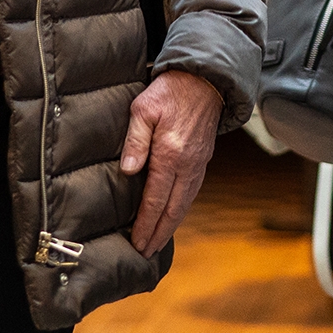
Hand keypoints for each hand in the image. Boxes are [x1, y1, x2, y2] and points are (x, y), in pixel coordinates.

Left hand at [121, 69, 222, 256]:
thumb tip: (129, 171)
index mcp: (171, 154)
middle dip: (159, 233)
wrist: (204, 80)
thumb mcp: (143, 108)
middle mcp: (188, 164)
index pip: (156, 198)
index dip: (145, 223)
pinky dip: (181, 210)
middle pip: (173, 209)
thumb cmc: (170, 91)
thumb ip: (135, 140)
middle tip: (145, 252)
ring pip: (185, 203)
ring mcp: (198, 164)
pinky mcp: (203, 160)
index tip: (136, 241)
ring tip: (157, 241)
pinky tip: (173, 216)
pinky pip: (192, 192)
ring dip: (171, 225)